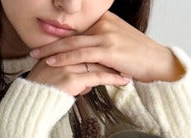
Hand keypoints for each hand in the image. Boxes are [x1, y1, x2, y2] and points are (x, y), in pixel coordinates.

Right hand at [26, 57, 130, 96]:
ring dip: (115, 68)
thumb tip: (86, 87)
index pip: (84, 49)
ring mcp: (67, 66)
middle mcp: (63, 57)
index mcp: (58, 54)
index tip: (113, 56)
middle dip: (110, 59)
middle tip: (126, 62)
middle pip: (93, 54)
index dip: (100, 53)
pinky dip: (112, 79)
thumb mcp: (55, 84)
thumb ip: (71, 81)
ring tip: (129, 72)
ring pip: (97, 64)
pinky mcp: (71, 79)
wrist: (30, 106)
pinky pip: (96, 77)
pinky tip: (123, 81)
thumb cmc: (41, 98)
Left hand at [30, 11, 184, 83]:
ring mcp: (106, 36)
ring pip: (72, 43)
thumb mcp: (117, 48)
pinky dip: (65, 58)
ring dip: (51, 50)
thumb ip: (100, 49)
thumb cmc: (138, 60)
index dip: (57, 35)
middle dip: (49, 41)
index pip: (76, 29)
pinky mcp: (109, 50)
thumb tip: (86, 59)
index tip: (42, 43)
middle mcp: (103, 24)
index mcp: (104, 21)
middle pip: (70, 33)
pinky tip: (52, 62)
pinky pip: (82, 54)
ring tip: (35, 56)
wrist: (158, 63)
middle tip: (32, 48)